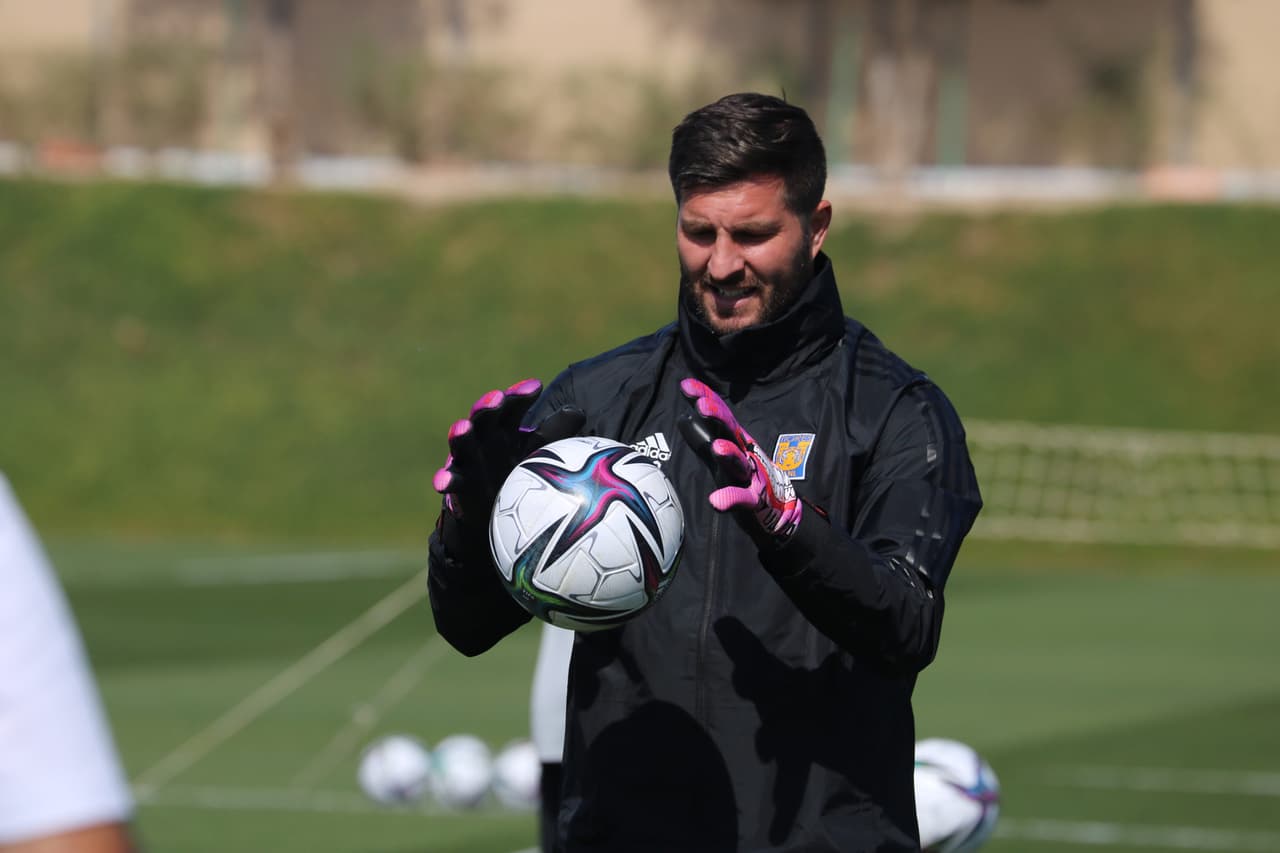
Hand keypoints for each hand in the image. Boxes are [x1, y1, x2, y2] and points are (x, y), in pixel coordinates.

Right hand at [433, 379, 584, 522]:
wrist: (497, 509)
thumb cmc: (521, 471)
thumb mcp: (540, 452)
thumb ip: (556, 433)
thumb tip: (578, 412)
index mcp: (506, 427)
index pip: (512, 406)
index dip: (520, 395)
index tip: (535, 387)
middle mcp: (485, 438)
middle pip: (485, 417)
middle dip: (488, 406)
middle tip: (496, 399)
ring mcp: (469, 459)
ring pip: (463, 444)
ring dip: (461, 435)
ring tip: (462, 427)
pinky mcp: (459, 484)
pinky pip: (451, 481)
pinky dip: (446, 479)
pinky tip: (443, 482)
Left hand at [677, 377, 801, 543]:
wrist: (778, 505)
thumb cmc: (746, 474)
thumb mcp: (723, 452)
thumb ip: (702, 438)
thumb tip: (682, 419)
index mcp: (734, 439)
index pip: (719, 414)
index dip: (704, 398)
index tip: (685, 385)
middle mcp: (742, 452)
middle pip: (730, 430)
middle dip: (717, 417)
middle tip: (702, 405)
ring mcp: (749, 475)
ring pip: (738, 462)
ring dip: (728, 454)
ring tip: (717, 448)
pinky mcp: (753, 499)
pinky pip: (741, 499)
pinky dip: (729, 499)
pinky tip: (716, 501)